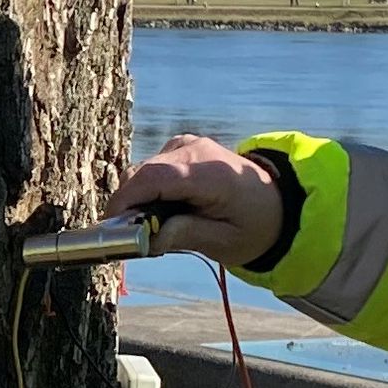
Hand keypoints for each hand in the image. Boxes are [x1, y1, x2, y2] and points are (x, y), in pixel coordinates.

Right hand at [105, 133, 285, 272]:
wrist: (277, 204)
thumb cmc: (254, 226)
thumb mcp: (225, 242)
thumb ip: (186, 236)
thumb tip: (148, 238)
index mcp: (209, 173)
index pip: (154, 178)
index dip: (126, 201)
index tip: (110, 228)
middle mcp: (194, 150)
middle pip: (141, 172)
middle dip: (127, 205)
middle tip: (129, 239)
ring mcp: (187, 145)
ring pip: (142, 170)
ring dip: (137, 200)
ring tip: (151, 229)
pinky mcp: (181, 148)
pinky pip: (151, 169)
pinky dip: (147, 191)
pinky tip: (161, 213)